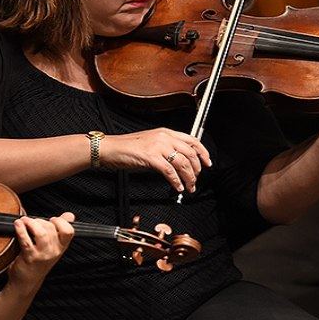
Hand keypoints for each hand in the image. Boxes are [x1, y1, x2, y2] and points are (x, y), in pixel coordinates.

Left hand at [8, 212, 76, 286]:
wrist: (26, 282)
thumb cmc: (38, 263)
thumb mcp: (53, 247)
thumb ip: (61, 229)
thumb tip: (70, 216)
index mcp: (61, 247)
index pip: (68, 231)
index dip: (60, 221)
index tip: (52, 220)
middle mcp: (54, 251)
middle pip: (51, 228)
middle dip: (39, 220)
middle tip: (31, 222)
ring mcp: (42, 255)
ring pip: (41, 232)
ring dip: (30, 223)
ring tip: (24, 222)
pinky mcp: (29, 257)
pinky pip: (25, 239)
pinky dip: (20, 229)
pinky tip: (17, 225)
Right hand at [97, 128, 212, 193]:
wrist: (110, 148)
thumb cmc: (127, 148)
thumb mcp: (151, 143)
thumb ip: (166, 149)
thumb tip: (178, 163)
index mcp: (166, 132)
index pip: (192, 140)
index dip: (203, 152)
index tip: (207, 163)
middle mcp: (164, 137)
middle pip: (190, 153)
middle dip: (197, 169)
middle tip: (196, 180)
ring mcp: (158, 146)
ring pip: (183, 163)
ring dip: (189, 178)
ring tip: (189, 187)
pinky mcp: (151, 157)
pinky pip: (170, 172)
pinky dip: (176, 181)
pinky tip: (177, 187)